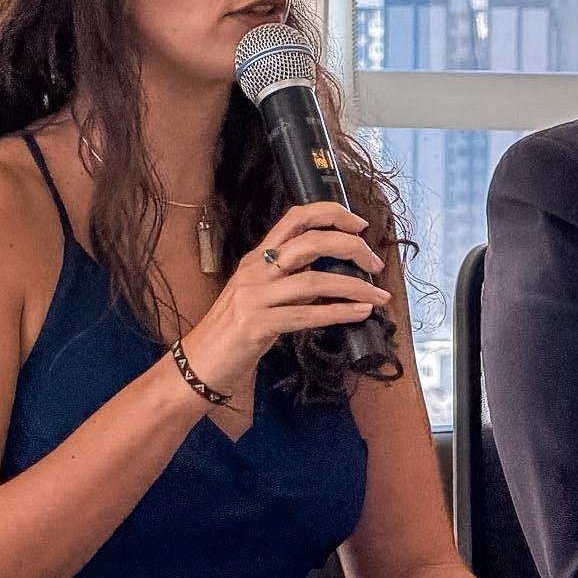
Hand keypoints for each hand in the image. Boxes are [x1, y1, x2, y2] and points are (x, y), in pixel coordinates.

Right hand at [176, 203, 389, 391]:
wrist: (199, 364)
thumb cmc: (235, 331)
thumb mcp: (263, 296)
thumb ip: (293, 282)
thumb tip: (337, 277)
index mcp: (258, 257)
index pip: (295, 218)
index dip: (331, 214)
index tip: (360, 225)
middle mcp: (256, 270)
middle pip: (310, 242)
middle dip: (351, 248)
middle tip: (375, 264)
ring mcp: (254, 296)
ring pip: (314, 280)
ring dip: (354, 286)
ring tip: (379, 296)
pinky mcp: (256, 325)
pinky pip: (306, 315)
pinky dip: (338, 312)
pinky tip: (360, 313)